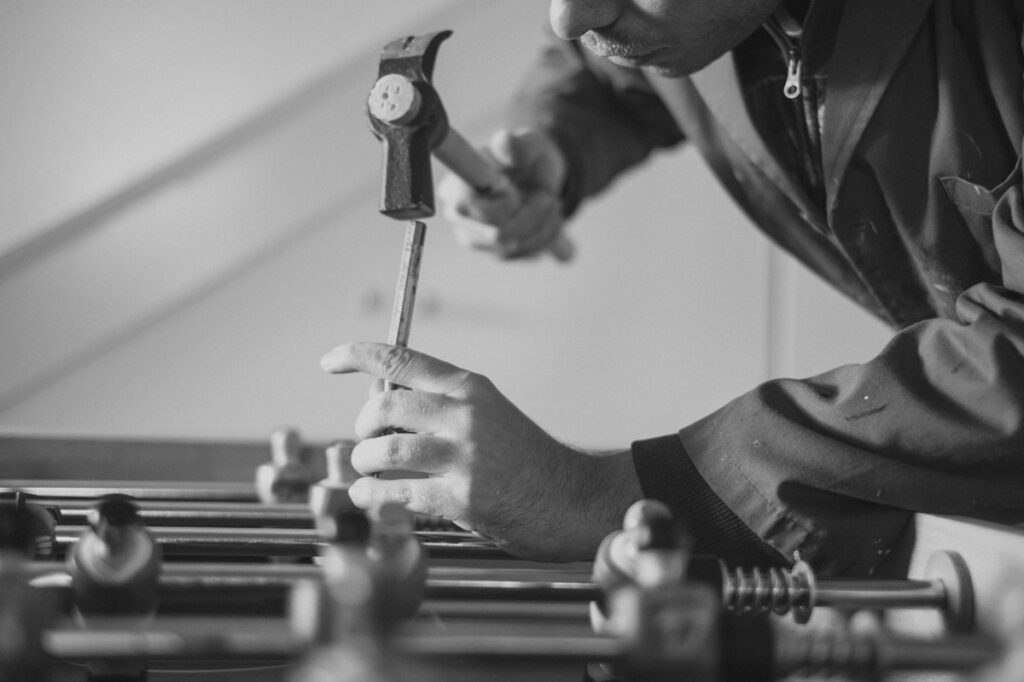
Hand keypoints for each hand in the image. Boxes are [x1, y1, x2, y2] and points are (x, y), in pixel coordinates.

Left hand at [320, 342, 641, 560]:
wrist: (572, 498)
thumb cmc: (525, 460)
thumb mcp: (489, 413)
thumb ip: (442, 406)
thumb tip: (382, 405)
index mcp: (469, 387)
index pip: (401, 359)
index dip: (357, 355)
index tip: (329, 360)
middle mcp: (464, 413)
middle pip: (383, 405)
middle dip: (363, 425)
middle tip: (367, 441)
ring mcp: (463, 454)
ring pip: (384, 448)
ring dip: (364, 462)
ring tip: (367, 472)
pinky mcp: (462, 496)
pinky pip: (396, 492)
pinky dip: (372, 495)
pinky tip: (368, 497)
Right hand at [438, 128, 573, 260]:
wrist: (540, 175)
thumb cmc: (528, 156)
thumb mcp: (530, 144)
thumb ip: (519, 144)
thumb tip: (505, 141)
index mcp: (455, 185)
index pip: (468, 208)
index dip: (500, 202)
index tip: (511, 185)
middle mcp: (457, 215)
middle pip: (498, 234)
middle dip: (532, 215)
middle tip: (546, 194)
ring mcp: (475, 238)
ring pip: (515, 247)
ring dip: (544, 225)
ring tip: (551, 203)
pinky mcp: (495, 252)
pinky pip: (525, 255)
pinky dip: (546, 237)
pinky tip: (549, 219)